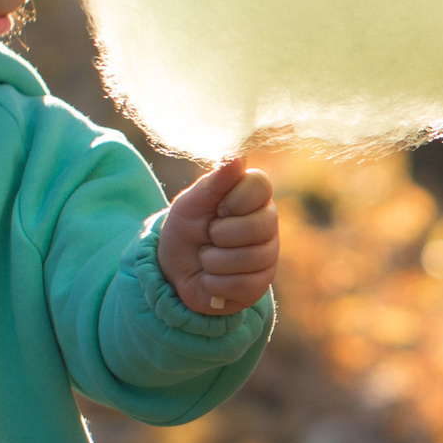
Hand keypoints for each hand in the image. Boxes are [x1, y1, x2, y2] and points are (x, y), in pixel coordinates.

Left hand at [157, 159, 278, 317]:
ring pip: (249, 258)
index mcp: (253, 196)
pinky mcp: (261, 284)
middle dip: (220, 234)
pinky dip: (215, 283)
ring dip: (213, 261)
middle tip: (210, 236)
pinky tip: (211, 278)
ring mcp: (268, 255)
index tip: (217, 208)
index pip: (261, 184)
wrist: (174, 270)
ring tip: (207, 258)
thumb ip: (214, 183)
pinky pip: (242, 284)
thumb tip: (236, 158)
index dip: (234, 198)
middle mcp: (268, 223)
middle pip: (260, 225)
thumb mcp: (191, 204)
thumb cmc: (186, 230)